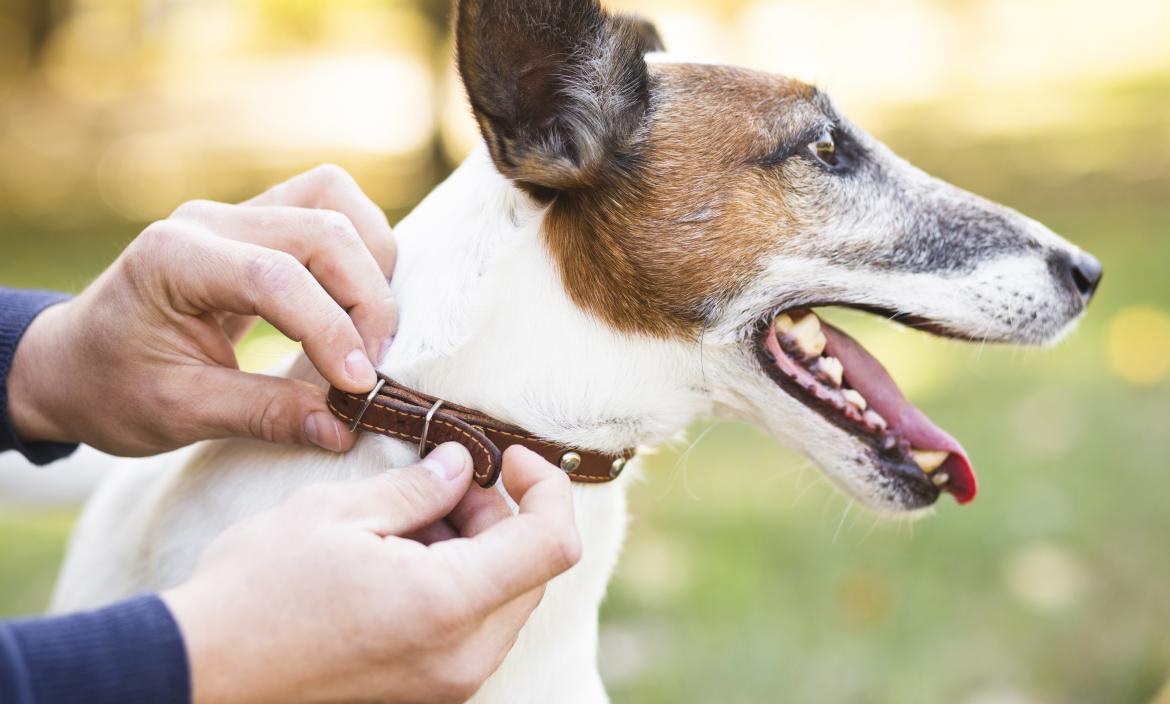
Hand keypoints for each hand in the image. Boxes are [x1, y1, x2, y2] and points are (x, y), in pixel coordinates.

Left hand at [8, 165, 395, 455]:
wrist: (73, 362)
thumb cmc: (111, 388)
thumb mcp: (178, 413)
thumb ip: (264, 415)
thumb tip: (344, 427)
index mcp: (172, 257)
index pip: (277, 276)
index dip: (331, 330)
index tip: (358, 386)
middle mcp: (209, 219)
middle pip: (323, 228)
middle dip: (365, 300)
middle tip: (370, 368)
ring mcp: (236, 212)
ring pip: (335, 202)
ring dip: (371, 264)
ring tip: (367, 333)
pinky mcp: (259, 220)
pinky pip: (329, 208)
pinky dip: (359, 251)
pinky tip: (354, 304)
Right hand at [163, 443, 581, 703]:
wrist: (200, 672)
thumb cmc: (258, 589)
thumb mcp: (337, 512)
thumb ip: (418, 487)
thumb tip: (461, 464)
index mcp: (448, 605)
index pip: (554, 542)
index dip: (546, 487)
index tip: (508, 456)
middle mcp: (463, 657)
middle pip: (531, 570)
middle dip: (499, 515)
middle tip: (440, 482)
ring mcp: (446, 684)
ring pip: (502, 599)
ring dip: (475, 548)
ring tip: (404, 519)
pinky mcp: (425, 693)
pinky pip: (470, 629)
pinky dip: (454, 583)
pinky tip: (397, 559)